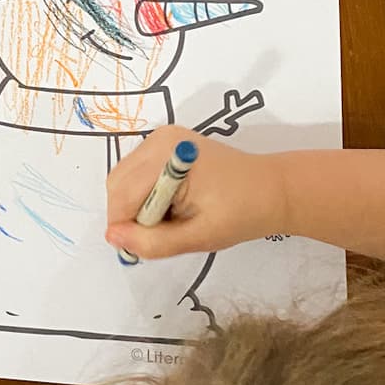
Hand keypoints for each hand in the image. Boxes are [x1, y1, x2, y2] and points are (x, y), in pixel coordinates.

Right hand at [105, 125, 286, 259]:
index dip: (126, 226)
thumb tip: (112, 237)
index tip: (147, 246)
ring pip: (122, 180)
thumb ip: (153, 240)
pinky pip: (135, 175)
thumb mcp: (198, 236)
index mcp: (167, 155)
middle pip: (117, 184)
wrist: (272, 190)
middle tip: (162, 233)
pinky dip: (143, 195)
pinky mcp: (163, 144)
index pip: (123, 195)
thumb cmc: (241, 213)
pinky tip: (171, 204)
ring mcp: (159, 138)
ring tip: (171, 218)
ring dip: (136, 206)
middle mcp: (158, 139)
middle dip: (129, 215)